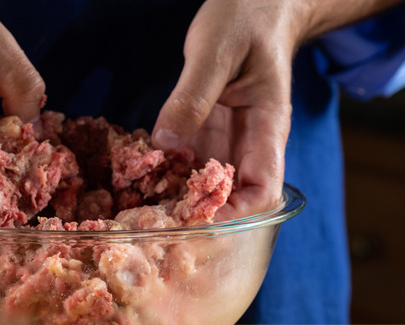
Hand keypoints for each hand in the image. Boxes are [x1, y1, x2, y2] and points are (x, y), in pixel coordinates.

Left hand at [151, 0, 402, 220]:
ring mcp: (226, 140)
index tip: (196, 222)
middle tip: (156, 222)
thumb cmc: (247, 19)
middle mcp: (248, 143)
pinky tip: (138, 175)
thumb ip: (191, 98)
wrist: (256, 3)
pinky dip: (165, 172)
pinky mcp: (205, 132)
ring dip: (176, 198)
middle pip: (232, 199)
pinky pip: (187, 162)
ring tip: (140, 207)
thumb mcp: (215, 52)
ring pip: (205, 185)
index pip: (263, 192)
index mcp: (267, 128)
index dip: (234, 215)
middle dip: (198, 216)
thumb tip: (167, 143)